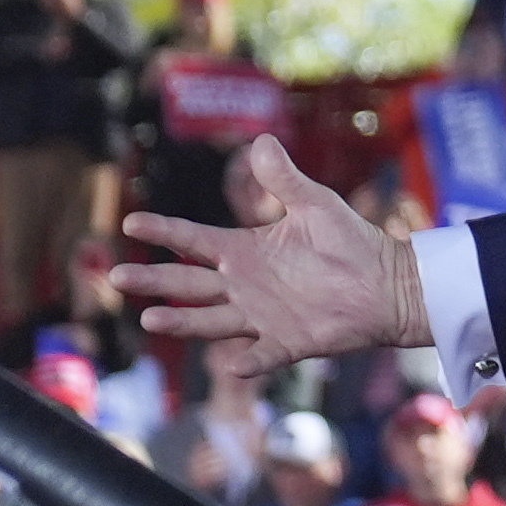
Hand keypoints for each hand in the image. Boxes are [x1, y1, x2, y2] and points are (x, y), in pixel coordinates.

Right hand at [111, 136, 431, 381]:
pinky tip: (230, 364)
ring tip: (150, 318)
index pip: (192, 240)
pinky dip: (248, 362)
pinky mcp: (289, 343)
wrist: (390, 284)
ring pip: (211, 321)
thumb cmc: (353, 242)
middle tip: (116, 277)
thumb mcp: (315, 204)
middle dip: (153, 281)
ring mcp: (263, 316)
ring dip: (182, 321)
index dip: (163, 232)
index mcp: (245, 250)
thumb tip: (260, 140)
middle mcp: (245, 285)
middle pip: (187, 284)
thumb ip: (284, 179)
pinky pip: (262, 355)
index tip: (130, 223)